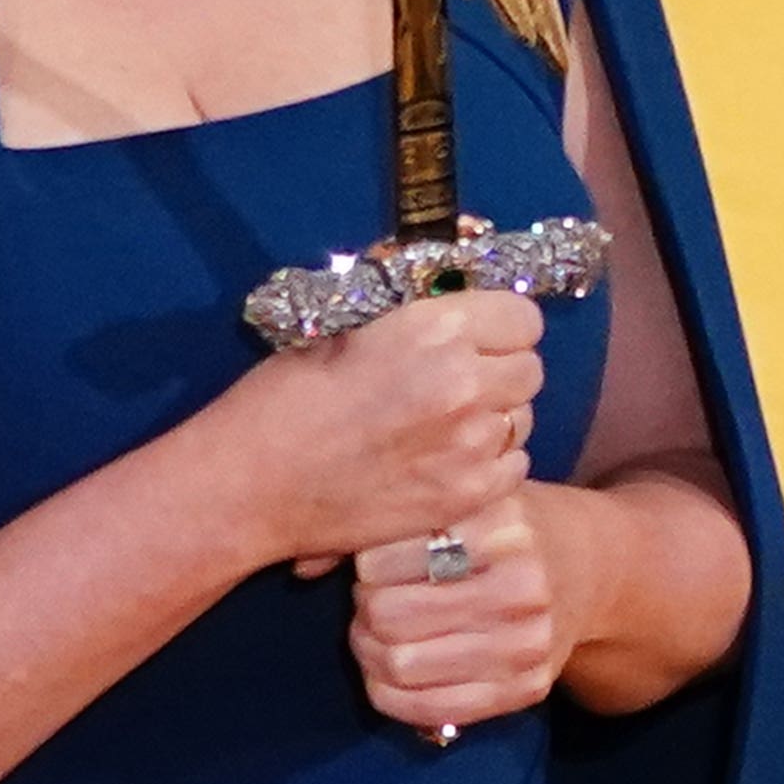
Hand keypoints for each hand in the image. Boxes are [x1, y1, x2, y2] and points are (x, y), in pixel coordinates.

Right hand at [209, 290, 543, 582]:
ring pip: (523, 417)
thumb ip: (406, 308)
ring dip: (494, 412)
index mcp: (435, 332)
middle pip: (529, 367)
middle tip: (456, 375)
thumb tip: (444, 287)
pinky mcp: (468, 496)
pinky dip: (489, 457)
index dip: (498, 321)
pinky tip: (444, 456)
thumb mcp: (338, 326)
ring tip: (444, 420)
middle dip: (498, 365)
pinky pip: (513, 463)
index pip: (522, 316)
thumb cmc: (283, 397)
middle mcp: (467, 387)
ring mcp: (473, 448)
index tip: (472, 331)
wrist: (254, 484)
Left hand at [344, 493, 570, 738]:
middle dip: (362, 610)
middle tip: (368, 601)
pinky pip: (433, 710)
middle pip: (386, 615)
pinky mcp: (530, 688)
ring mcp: (530, 642)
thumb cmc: (494, 525)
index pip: (383, 556)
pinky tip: (389, 673)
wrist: (586, 566)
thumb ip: (388, 518)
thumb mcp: (456, 498)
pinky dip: (391, 696)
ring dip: (371, 653)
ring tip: (378, 633)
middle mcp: (521, 583)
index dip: (361, 564)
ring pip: (401, 665)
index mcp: (498, 523)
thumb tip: (305, 566)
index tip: (371, 561)